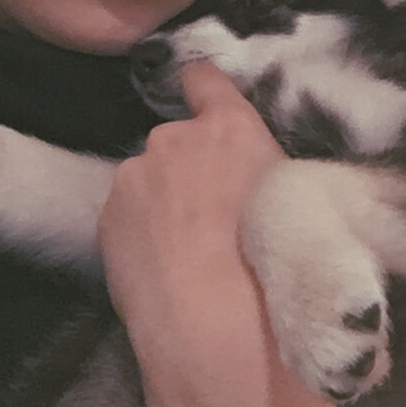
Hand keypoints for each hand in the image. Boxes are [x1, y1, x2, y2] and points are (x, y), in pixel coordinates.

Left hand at [98, 61, 284, 406]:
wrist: (213, 328)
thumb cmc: (277, 264)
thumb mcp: (299, 200)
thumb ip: (268, 171)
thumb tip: (259, 179)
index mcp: (229, 127)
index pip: (205, 78)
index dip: (205, 88)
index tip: (206, 102)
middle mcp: (174, 138)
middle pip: (177, 139)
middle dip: (189, 166)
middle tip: (212, 215)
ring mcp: (134, 175)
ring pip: (148, 178)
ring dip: (161, 199)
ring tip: (184, 252)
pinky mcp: (107, 216)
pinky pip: (127, 214)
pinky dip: (139, 232)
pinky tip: (160, 269)